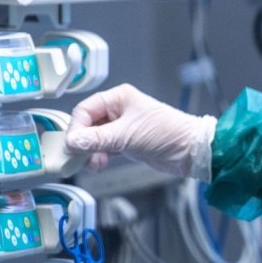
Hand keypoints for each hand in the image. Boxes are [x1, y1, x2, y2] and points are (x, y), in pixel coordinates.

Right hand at [65, 84, 215, 178]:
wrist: (190, 151)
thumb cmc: (166, 133)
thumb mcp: (127, 135)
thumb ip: (97, 139)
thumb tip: (72, 141)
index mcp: (119, 98)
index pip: (85, 110)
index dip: (76, 128)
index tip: (71, 145)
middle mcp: (119, 110)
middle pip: (88, 125)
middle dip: (82, 142)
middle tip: (78, 157)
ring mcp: (122, 127)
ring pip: (95, 139)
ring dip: (91, 152)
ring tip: (93, 163)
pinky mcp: (127, 143)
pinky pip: (104, 149)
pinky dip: (100, 157)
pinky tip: (100, 165)